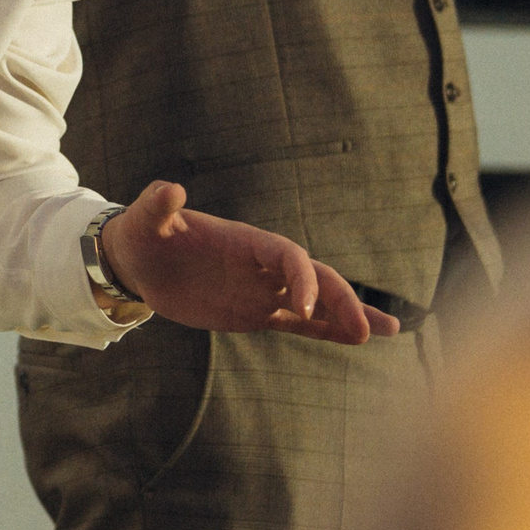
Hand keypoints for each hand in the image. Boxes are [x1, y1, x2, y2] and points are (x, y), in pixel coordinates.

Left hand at [98, 182, 397, 344]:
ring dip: (350, 314)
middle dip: (341, 301)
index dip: (302, 279)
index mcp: (246, 241)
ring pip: (317, 303)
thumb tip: (170, 190)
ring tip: (390, 330)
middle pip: (314, 278)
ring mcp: (263, 290)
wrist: (140, 261)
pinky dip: (328, 330)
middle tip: (364, 329)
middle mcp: (262, 265)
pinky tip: (356, 339)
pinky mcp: (256, 313)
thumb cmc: (143, 235)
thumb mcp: (144, 219)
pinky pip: (300, 324)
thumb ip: (158, 205)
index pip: (288, 256)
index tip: (304, 309)